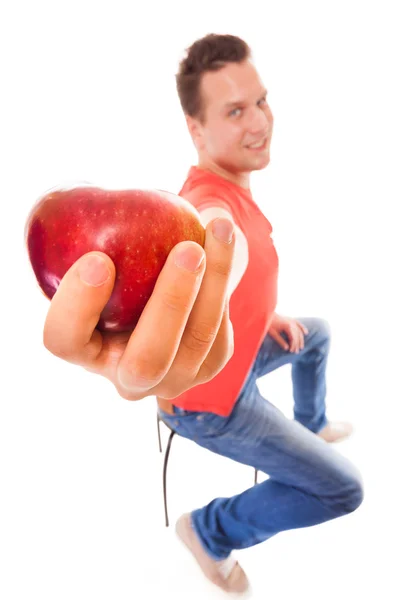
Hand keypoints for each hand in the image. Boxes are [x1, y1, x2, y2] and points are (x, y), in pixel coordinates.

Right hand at [42, 218, 234, 400]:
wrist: (167, 288)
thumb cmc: (121, 262)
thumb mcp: (102, 246)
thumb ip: (91, 229)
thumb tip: (80, 191)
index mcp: (84, 349)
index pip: (64, 339)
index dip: (76, 306)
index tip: (97, 258)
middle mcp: (125, 377)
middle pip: (145, 361)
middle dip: (171, 305)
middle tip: (188, 250)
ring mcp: (170, 379)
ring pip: (196, 343)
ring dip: (214, 283)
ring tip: (219, 229)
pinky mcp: (207, 366)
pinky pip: (220, 332)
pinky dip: (224, 284)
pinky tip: (224, 243)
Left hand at [268, 313, 308, 352]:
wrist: (267, 314)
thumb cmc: (269, 324)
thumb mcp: (273, 334)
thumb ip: (280, 341)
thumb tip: (286, 348)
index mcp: (287, 326)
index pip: (293, 338)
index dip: (293, 345)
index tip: (291, 351)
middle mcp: (291, 323)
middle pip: (297, 335)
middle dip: (297, 344)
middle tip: (296, 352)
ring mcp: (292, 320)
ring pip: (299, 331)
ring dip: (301, 339)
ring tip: (301, 347)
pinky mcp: (291, 319)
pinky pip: (299, 324)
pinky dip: (303, 328)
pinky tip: (306, 333)